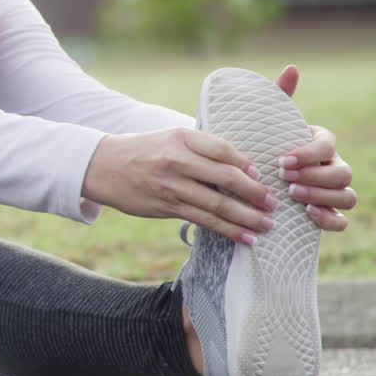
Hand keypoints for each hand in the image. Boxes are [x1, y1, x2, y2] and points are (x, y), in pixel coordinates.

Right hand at [83, 128, 275, 245]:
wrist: (102, 166)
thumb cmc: (143, 151)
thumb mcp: (170, 138)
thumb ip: (200, 149)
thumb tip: (239, 166)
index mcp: (182, 137)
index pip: (224, 149)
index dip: (246, 163)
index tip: (262, 175)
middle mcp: (178, 160)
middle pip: (227, 178)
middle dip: (255, 194)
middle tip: (273, 204)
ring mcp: (172, 185)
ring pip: (218, 204)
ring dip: (247, 218)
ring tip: (266, 226)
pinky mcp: (166, 206)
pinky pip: (203, 221)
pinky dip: (227, 231)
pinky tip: (244, 237)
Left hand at [274, 65, 355, 231]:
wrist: (252, 177)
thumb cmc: (263, 145)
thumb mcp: (267, 123)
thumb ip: (278, 97)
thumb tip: (292, 68)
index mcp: (321, 143)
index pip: (328, 145)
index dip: (309, 154)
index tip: (281, 160)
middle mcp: (332, 167)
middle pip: (344, 173)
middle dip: (316, 177)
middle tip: (285, 179)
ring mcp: (333, 192)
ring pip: (348, 196)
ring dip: (323, 197)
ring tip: (293, 196)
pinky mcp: (328, 214)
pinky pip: (343, 221)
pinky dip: (331, 220)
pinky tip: (309, 216)